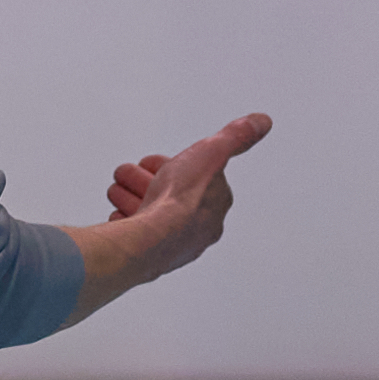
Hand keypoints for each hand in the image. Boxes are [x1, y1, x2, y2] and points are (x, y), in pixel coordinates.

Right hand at [76, 110, 271, 307]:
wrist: (151, 240)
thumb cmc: (181, 199)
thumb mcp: (212, 153)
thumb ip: (236, 136)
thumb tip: (261, 122)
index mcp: (215, 205)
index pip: (193, 178)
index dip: (170, 164)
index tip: (151, 161)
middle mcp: (199, 229)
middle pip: (169, 196)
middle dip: (145, 180)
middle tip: (126, 173)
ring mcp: (175, 245)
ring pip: (152, 215)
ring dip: (133, 197)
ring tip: (117, 188)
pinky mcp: (152, 257)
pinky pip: (139, 237)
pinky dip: (128, 223)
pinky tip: (120, 216)